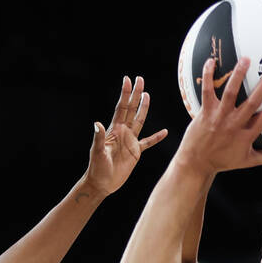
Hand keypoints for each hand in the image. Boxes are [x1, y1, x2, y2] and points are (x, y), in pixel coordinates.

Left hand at [84, 75, 168, 195]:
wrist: (102, 183)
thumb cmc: (97, 168)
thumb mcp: (97, 152)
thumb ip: (98, 137)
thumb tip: (97, 123)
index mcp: (114, 130)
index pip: (121, 108)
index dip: (125, 94)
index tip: (127, 79)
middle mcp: (123, 132)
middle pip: (131, 109)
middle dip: (136, 94)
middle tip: (140, 79)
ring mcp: (130, 141)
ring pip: (139, 121)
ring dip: (143, 108)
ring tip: (147, 95)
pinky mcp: (135, 152)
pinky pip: (148, 142)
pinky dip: (156, 137)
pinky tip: (164, 132)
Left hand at [178, 57, 261, 172]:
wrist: (196, 163)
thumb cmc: (222, 161)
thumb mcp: (248, 161)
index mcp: (246, 135)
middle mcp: (233, 124)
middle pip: (251, 103)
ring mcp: (219, 117)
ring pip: (230, 94)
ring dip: (238, 76)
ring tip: (245, 60)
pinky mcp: (205, 112)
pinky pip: (207, 92)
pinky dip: (208, 77)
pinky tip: (211, 62)